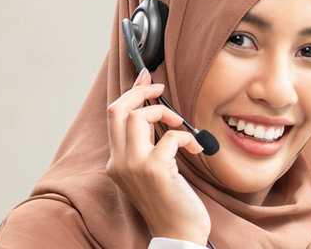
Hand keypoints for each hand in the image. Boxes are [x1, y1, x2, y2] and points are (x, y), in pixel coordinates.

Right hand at [105, 69, 209, 243]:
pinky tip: (196, 149)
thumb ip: (149, 144)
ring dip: (165, 114)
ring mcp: (134, 166)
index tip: (146, 78)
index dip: (131, 93)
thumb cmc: (172, 202)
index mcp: (116, 162)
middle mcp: (119, 163)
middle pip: (118, 110)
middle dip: (141, 92)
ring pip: (136, 118)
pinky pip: (170, 137)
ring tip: (182, 127)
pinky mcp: (154, 170)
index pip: (114, 117)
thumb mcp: (154, 170)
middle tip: (160, 89)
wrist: (178, 233)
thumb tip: (154, 113)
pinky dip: (185, 137)